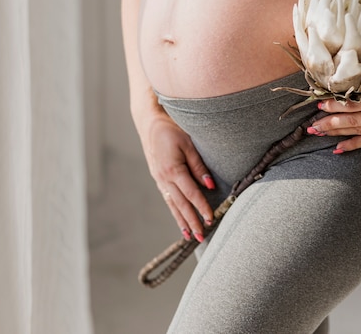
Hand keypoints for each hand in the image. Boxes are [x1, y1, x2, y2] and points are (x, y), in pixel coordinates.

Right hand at [137, 110, 214, 241]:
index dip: (202, 207)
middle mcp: (164, 178)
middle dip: (192, 221)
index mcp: (172, 170)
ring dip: (182, 221)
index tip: (211, 218)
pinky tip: (180, 220)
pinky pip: (167, 199)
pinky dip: (174, 211)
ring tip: (189, 236)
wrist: (149, 124)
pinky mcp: (158, 179)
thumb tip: (210, 185)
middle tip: (202, 235)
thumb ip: (199, 166)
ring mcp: (159, 180)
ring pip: (172, 205)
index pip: (191, 193)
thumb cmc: (171, 130)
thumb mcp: (188, 144)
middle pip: (181, 204)